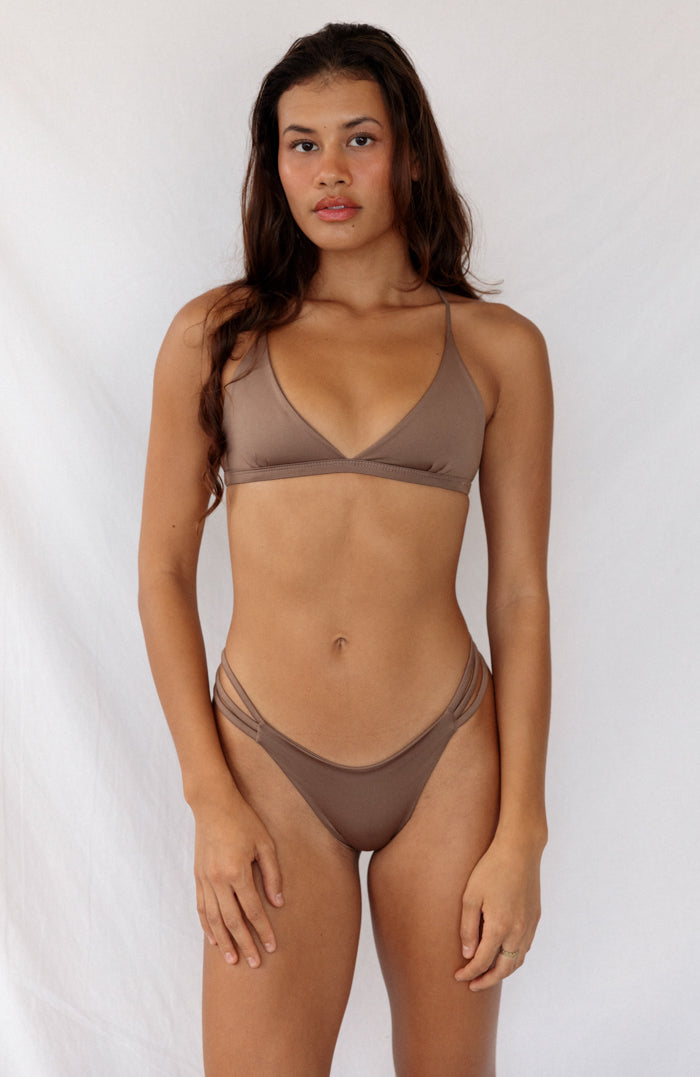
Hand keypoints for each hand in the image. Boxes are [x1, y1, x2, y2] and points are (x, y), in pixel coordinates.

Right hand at [193, 790, 283, 968]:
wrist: (212, 804)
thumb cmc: (243, 820)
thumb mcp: (265, 843)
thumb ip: (272, 874)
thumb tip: (278, 903)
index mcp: (237, 871)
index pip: (253, 910)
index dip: (263, 930)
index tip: (272, 947)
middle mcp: (218, 880)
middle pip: (233, 921)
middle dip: (245, 944)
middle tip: (255, 964)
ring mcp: (204, 879)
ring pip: (214, 919)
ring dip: (224, 941)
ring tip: (233, 959)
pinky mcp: (197, 876)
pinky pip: (202, 908)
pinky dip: (207, 926)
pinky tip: (213, 940)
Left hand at [454, 835, 542, 989]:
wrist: (520, 850)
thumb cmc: (491, 869)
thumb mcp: (470, 896)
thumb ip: (468, 928)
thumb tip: (467, 954)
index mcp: (499, 927)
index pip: (483, 961)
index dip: (469, 973)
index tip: (458, 977)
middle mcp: (518, 931)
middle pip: (504, 969)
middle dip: (487, 980)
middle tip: (472, 985)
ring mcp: (529, 926)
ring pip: (517, 960)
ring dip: (503, 972)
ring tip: (487, 974)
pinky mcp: (535, 919)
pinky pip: (525, 947)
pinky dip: (514, 958)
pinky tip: (504, 954)